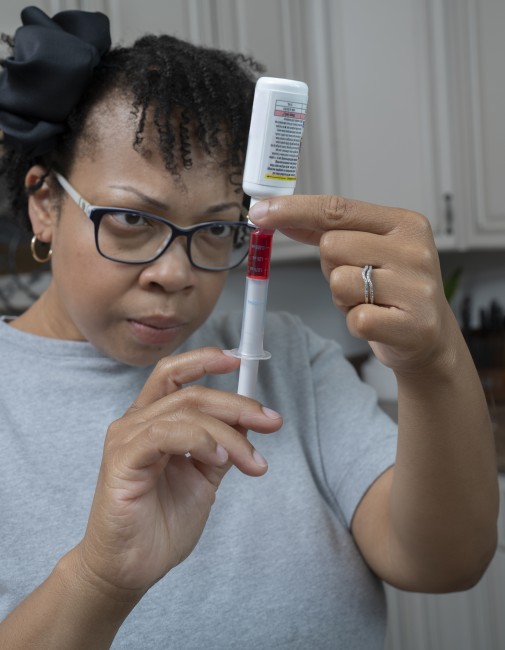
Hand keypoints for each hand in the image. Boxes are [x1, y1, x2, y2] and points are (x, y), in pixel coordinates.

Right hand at [74, 348, 281, 597]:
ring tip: (251, 459)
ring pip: (185, 412)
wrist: (131, 569)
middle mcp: (136, 423)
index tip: (240, 362)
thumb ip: (222, 445)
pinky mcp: (121, 459)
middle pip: (191, 393)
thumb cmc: (161, 523)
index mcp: (153, 421)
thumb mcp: (204, 477)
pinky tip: (220, 458)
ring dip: (227, 431)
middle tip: (270, 422)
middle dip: (237, 404)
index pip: (175, 376)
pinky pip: (164, 434)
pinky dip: (199, 440)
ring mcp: (126, 438)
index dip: (205, 361)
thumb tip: (249, 419)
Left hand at [249, 195, 454, 372]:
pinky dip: (356, 323)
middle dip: (331, 267)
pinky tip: (377, 322)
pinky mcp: (411, 325)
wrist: (430, 338)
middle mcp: (414, 251)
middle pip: (332, 246)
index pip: (337, 209)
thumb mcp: (370, 250)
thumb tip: (276, 214)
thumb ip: (330, 230)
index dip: (293, 210)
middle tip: (357, 280)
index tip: (259, 212)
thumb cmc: (393, 290)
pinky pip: (355, 318)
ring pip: (339, 283)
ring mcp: (416, 288)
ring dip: (343, 298)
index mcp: (405, 224)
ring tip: (368, 301)